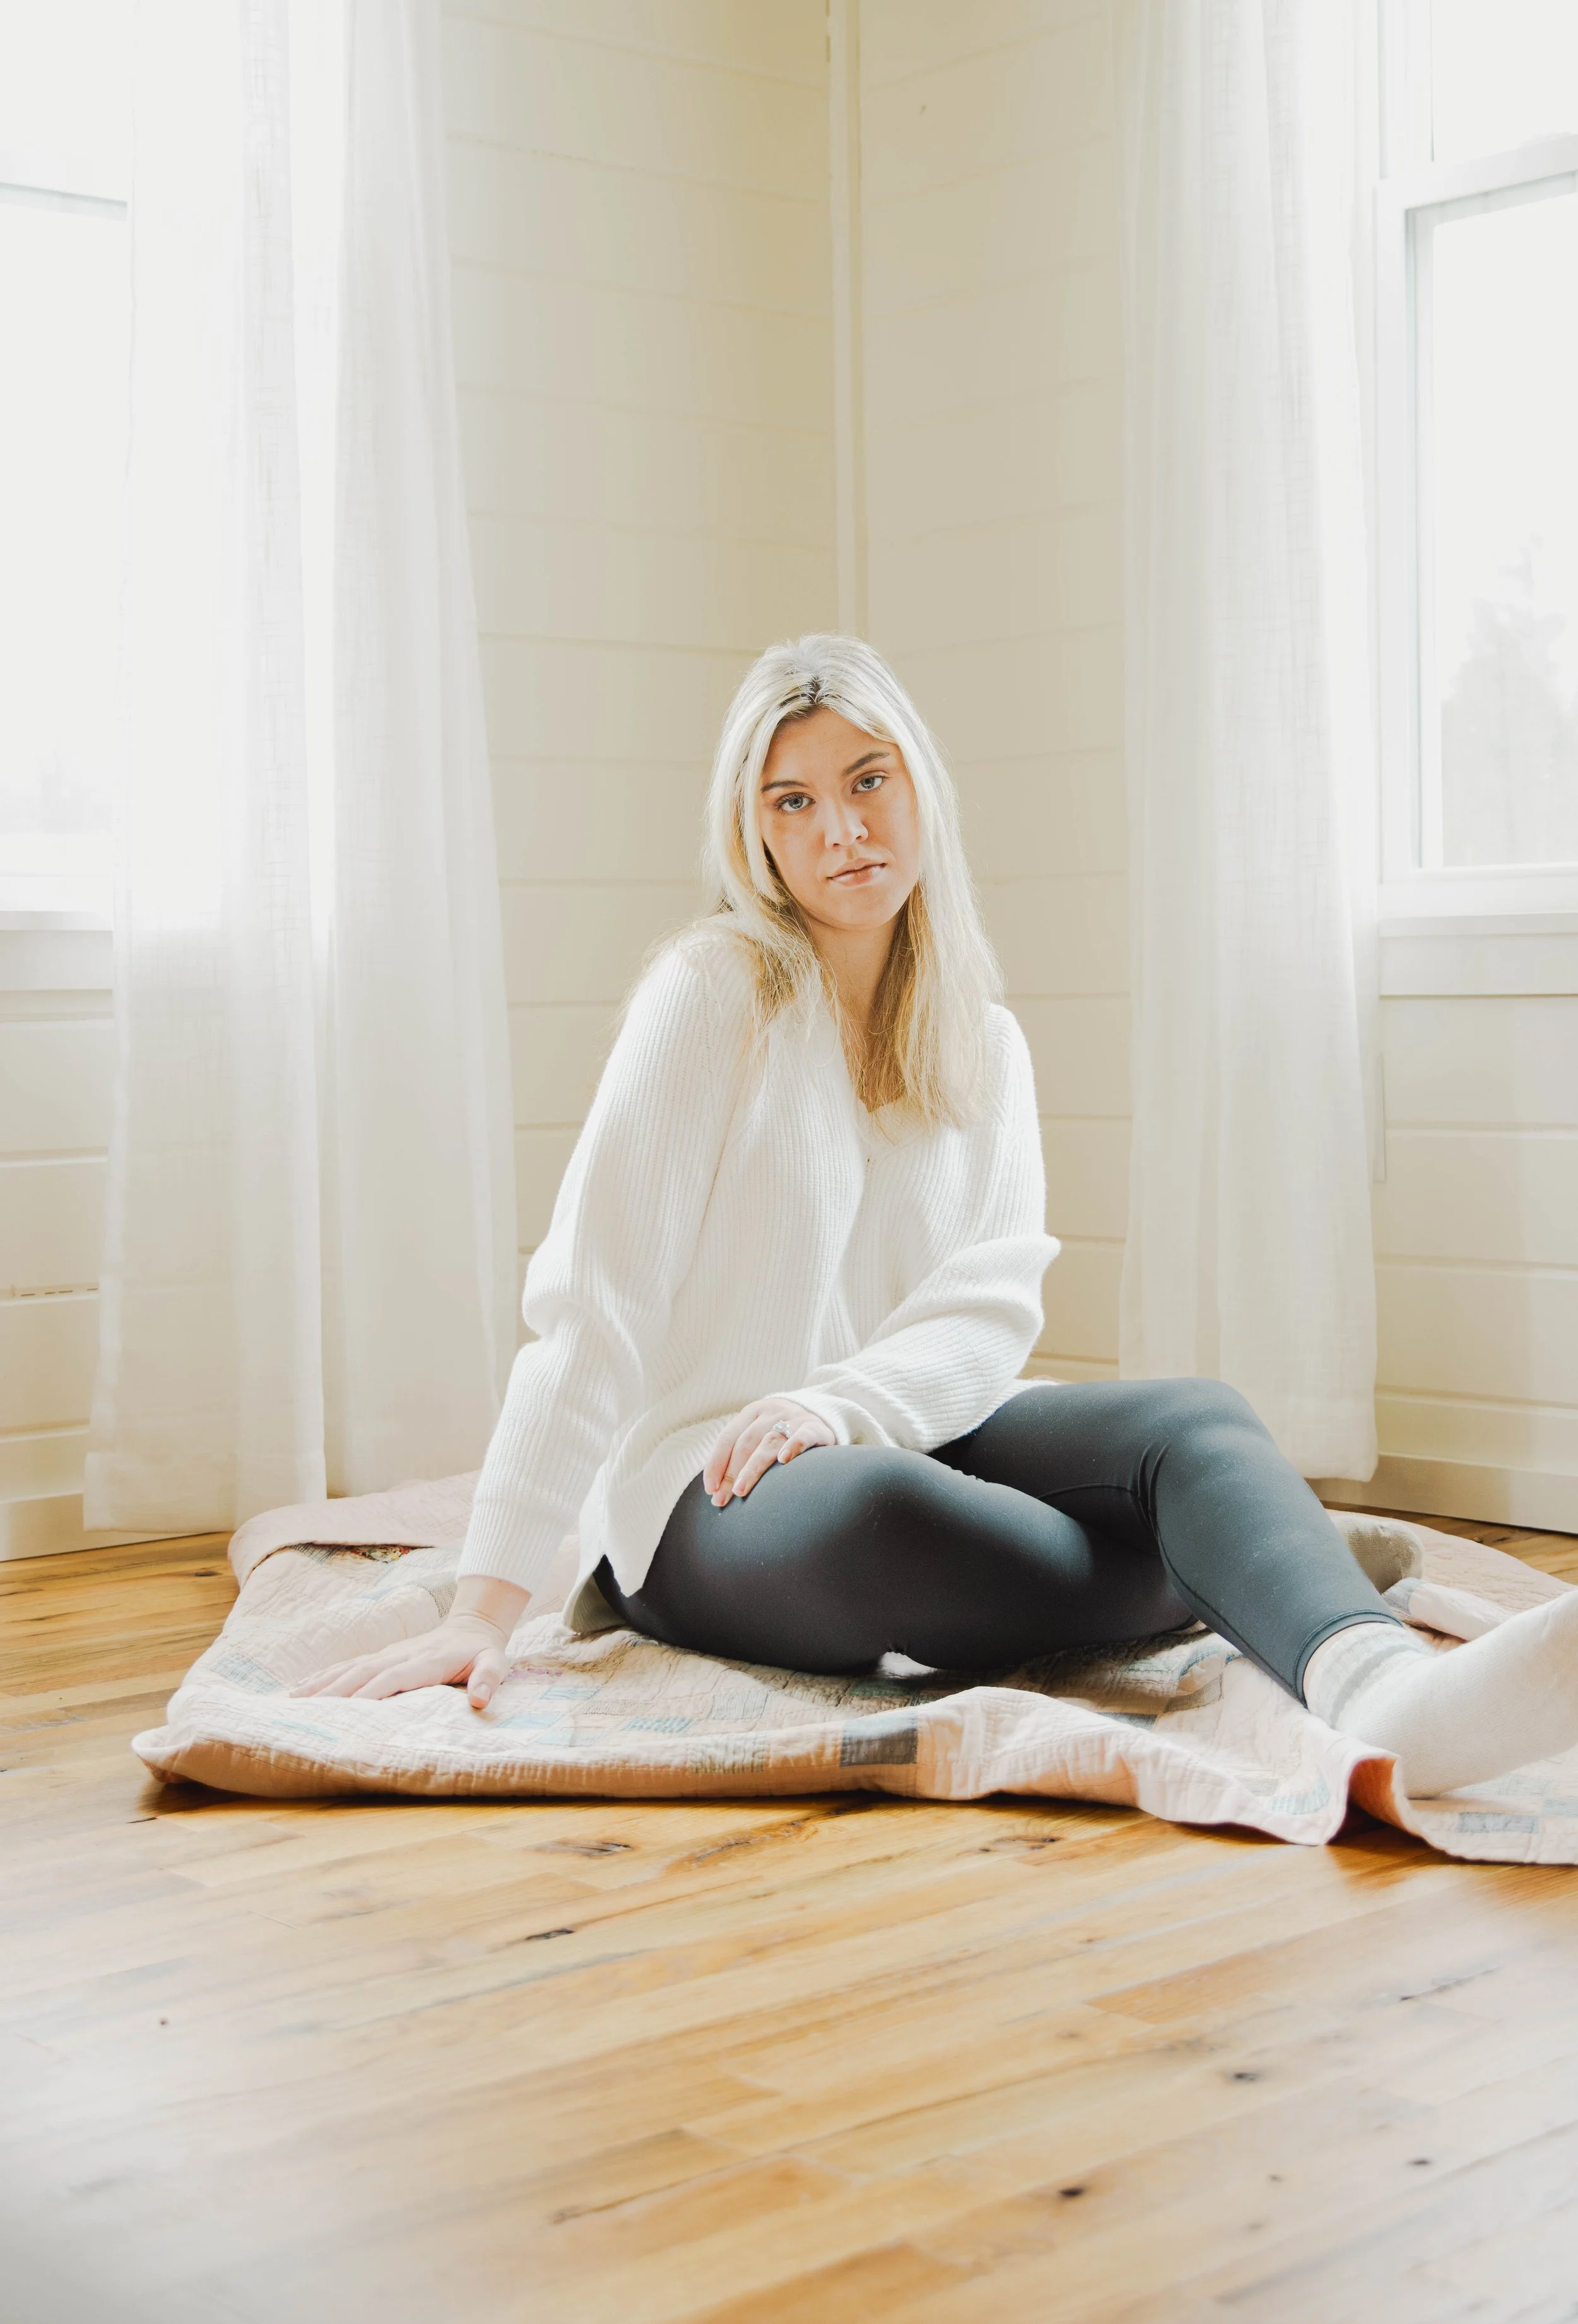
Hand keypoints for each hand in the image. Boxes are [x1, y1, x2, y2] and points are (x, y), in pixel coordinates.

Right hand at [289, 1575, 529, 1708]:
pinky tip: (299, 1689)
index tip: (348, 1710)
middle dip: (334, 1692)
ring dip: (321, 1684)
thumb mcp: (495, 1663)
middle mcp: (401, 1655)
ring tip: (291, 1702)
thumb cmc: (482, 1652)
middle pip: (362, 1673)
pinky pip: (347, 1666)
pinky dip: (322, 1677)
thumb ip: (488, 1679)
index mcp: (426, 1661)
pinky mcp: (380, 1656)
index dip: (371, 1692)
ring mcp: (388, 1654)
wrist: (472, 1625)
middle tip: (305, 1713)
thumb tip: (479, 1700)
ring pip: (349, 1668)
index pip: (393, 1678)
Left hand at [703, 1395, 834, 1506]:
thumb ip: (741, 1452)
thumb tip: (717, 1489)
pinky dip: (792, 1446)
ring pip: (768, 1442)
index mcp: (751, 1413)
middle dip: (730, 1473)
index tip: (710, 1489)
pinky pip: (802, 1435)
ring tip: (741, 1490)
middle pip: (745, 1443)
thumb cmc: (784, 1432)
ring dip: (752, 1468)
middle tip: (722, 1499)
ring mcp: (793, 1418)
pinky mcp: (814, 1427)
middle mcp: (770, 1413)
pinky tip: (783, 1461)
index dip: (716, 1463)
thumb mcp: (761, 1432)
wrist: (823, 1414)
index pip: (727, 1438)